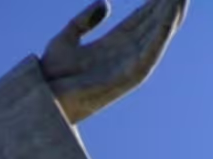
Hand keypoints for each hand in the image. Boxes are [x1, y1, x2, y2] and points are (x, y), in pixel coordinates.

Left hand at [41, 0, 189, 122]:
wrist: (42, 96)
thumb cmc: (50, 75)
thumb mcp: (65, 39)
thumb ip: (84, 21)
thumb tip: (106, 3)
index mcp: (110, 46)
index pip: (138, 20)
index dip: (152, 4)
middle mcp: (122, 55)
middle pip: (151, 26)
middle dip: (167, 7)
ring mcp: (126, 66)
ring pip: (156, 37)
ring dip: (171, 17)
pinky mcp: (127, 77)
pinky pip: (151, 53)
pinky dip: (162, 33)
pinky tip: (171, 14)